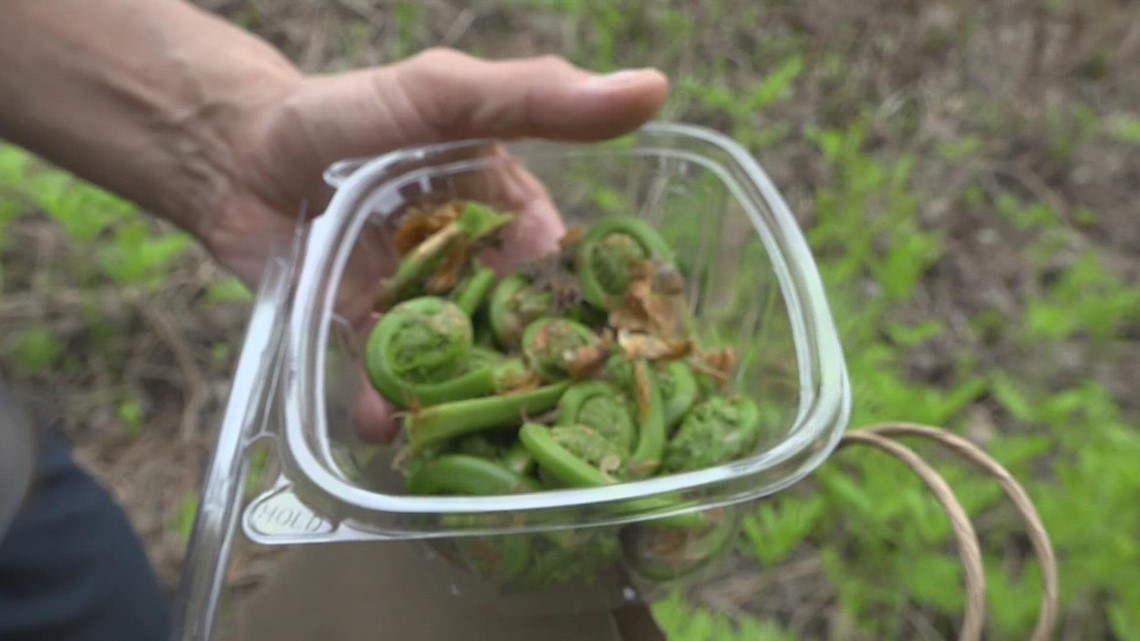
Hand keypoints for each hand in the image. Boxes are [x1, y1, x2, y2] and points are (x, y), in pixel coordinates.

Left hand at [200, 49, 669, 441]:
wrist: (236, 152)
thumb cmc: (352, 113)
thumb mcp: (446, 97)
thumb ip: (536, 100)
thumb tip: (650, 90)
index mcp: (509, 214)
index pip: (563, 270)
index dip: (584, 307)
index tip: (599, 346)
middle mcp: (474, 268)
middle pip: (515, 332)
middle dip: (527, 374)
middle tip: (537, 413)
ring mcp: (420, 307)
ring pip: (458, 367)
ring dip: (464, 405)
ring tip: (469, 440)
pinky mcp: (368, 336)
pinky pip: (390, 383)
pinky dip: (390, 408)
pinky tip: (386, 425)